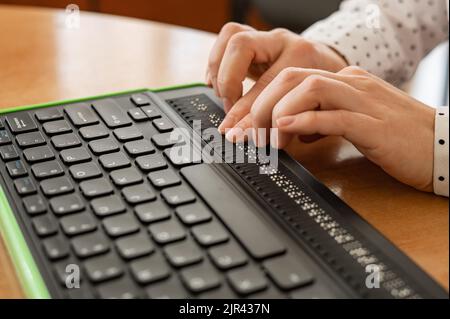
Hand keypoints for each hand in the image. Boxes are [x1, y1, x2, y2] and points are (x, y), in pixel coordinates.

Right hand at [206, 23, 347, 133]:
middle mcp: (281, 41)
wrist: (329, 66)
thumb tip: (245, 136)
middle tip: (228, 106)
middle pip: (241, 45)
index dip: (245, 110)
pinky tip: (217, 83)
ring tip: (221, 94)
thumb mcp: (309, 106)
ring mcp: (266, 38)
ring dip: (218, 67)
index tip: (235, 131)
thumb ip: (281, 119)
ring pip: (231, 34)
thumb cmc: (321, 88)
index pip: (265, 83)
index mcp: (300, 56)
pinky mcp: (254, 41)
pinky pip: (226, 38)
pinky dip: (216, 62)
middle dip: (227, 80)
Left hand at [246, 66, 434, 191]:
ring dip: (278, 112)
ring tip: (266, 138)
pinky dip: (305, 122)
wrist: (445, 147)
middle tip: (249, 133)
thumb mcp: (353, 123)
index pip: (293, 79)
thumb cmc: (398, 138)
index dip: (263, 100)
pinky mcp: (375, 125)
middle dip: (263, 104)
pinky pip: (335, 116)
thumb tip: (290, 129)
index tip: (249, 126)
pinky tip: (287, 132)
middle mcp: (352, 84)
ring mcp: (365, 101)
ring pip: (311, 88)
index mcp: (346, 82)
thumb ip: (322, 120)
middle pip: (294, 78)